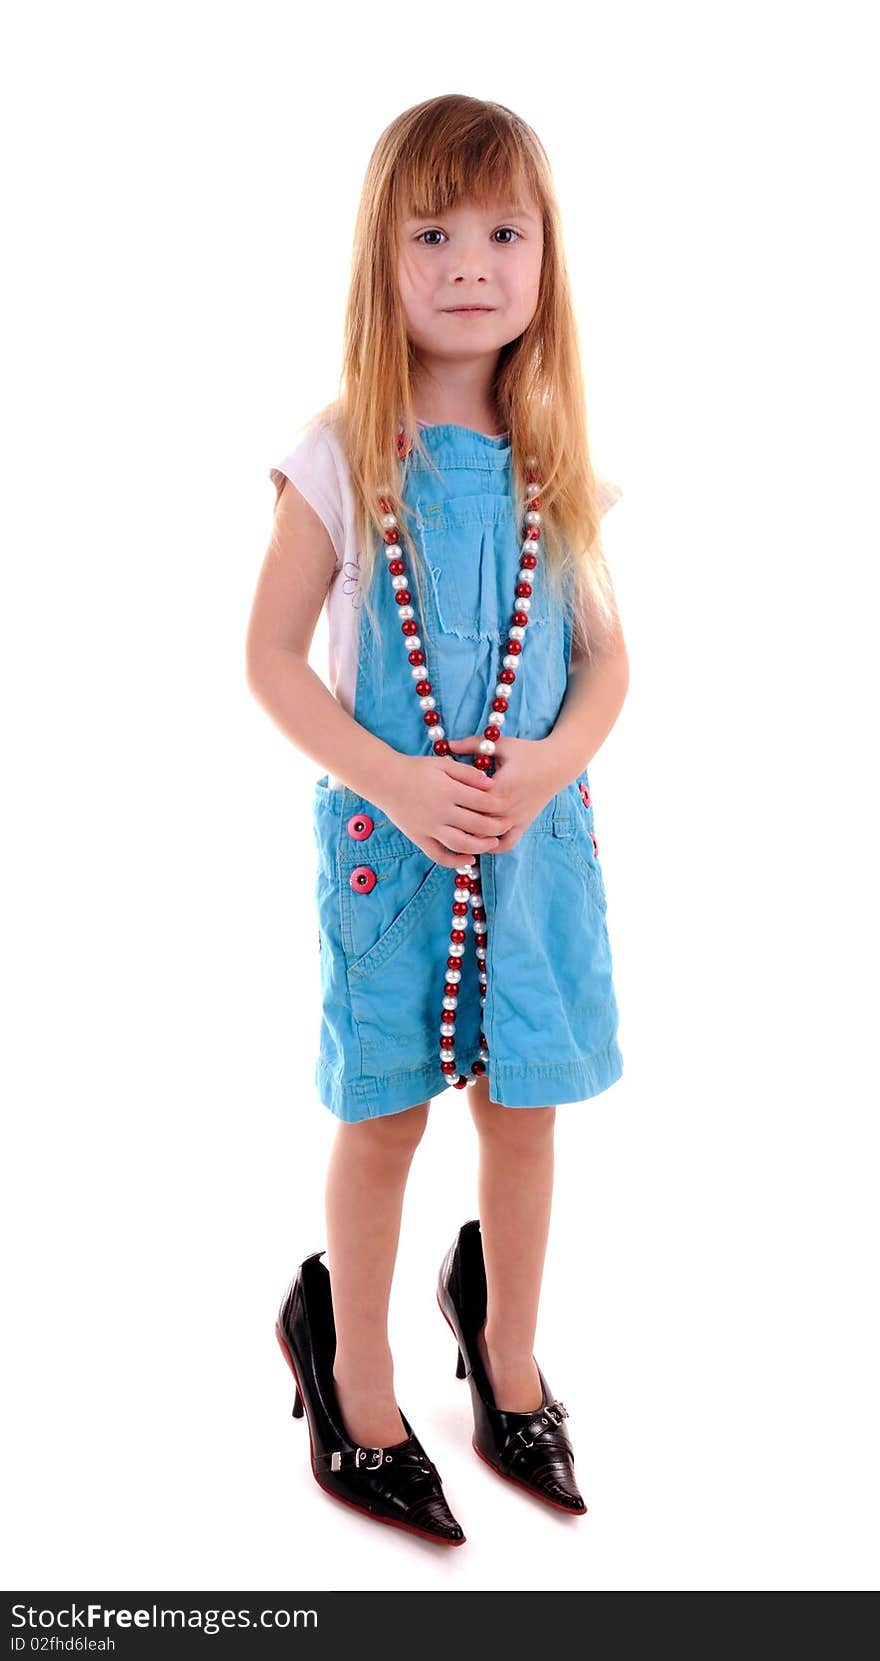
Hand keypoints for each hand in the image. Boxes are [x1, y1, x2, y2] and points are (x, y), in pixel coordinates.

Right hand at [376, 753, 510, 868]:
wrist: (384, 780)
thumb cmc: (416, 768)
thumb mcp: (443, 764)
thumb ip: (468, 774)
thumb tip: (491, 784)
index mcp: (448, 790)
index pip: (481, 801)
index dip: (498, 805)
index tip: (508, 805)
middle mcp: (440, 811)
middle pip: (476, 824)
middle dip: (496, 827)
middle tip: (507, 825)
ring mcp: (429, 827)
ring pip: (460, 844)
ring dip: (481, 846)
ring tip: (493, 843)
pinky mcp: (419, 838)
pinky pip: (439, 855)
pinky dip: (455, 861)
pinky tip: (469, 859)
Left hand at [445, 734, 558, 852]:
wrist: (558, 765)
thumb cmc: (528, 752)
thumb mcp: (502, 745)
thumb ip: (473, 745)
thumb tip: (448, 744)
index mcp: (499, 787)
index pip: (468, 802)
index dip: (452, 803)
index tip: (438, 799)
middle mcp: (507, 808)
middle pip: (474, 824)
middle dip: (456, 823)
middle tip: (440, 820)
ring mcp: (515, 819)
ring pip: (487, 838)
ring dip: (472, 837)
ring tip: (455, 833)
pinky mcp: (523, 825)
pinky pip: (506, 844)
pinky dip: (492, 847)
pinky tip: (479, 842)